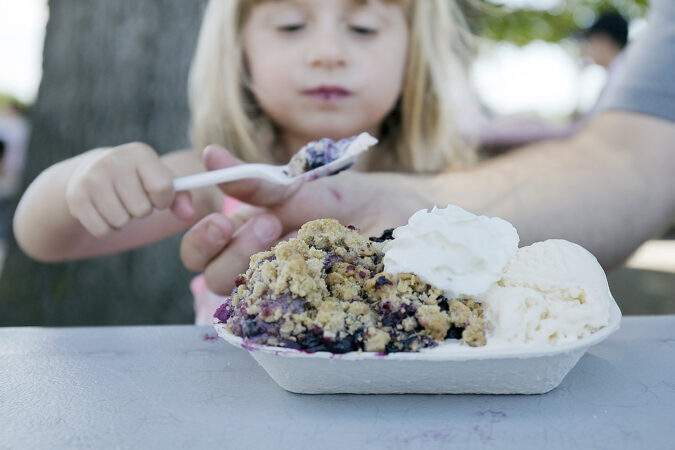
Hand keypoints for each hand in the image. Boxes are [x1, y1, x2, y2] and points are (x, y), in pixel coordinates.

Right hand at [65, 142, 193, 236]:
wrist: (91, 174)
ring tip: (118, 204)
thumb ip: (181, 196)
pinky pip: (102, 230)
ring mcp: (92, 178)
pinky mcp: (76, 197)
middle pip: (141, 210)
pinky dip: (107, 228)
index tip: (156, 196)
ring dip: (124, 221)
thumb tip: (189, 214)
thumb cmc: (137, 180)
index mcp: (140, 153)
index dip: (163, 200)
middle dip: (141, 211)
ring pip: (121, 222)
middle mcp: (114, 160)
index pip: (162, 188)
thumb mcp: (160, 181)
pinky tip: (103, 211)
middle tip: (132, 198)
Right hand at [180, 146, 431, 294]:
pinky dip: (276, 292)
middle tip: (262, 221)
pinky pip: (276, 315)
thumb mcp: (312, 186)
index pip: (206, 245)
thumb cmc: (366, 203)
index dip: (198, 233)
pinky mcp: (313, 312)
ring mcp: (288, 290)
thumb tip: (209, 155)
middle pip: (208, 272)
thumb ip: (262, 181)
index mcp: (260, 235)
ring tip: (281, 231)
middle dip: (217, 245)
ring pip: (235, 292)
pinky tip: (299, 267)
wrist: (418, 227)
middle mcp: (266, 265)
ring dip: (245, 260)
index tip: (212, 207)